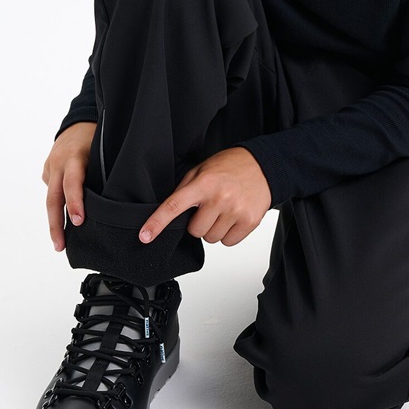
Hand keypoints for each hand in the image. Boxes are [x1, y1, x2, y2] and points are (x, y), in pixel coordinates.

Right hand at [42, 121, 96, 251]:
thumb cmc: (96, 136)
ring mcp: (50, 167)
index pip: (72, 182)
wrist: (78, 120)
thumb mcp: (103, 149)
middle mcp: (58, 162)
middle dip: (56, 223)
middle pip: (54, 197)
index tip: (79, 221)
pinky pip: (52, 191)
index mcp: (74, 156)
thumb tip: (114, 201)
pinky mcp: (47, 172)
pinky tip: (64, 222)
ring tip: (59, 243)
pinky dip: (58, 207)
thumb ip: (102, 172)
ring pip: (51, 198)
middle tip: (61, 245)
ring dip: (54, 221)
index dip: (76, 202)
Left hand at [139, 147, 271, 247]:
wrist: (264, 166)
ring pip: (211, 239)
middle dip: (199, 222)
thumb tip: (169, 213)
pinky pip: (229, 242)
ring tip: (224, 209)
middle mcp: (220, 198)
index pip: (174, 205)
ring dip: (214, 228)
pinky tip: (234, 216)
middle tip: (209, 207)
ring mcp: (236, 211)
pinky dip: (229, 233)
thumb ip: (185, 190)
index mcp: (204, 183)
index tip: (145, 236)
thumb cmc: (230, 166)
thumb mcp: (202, 170)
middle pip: (195, 231)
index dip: (157, 223)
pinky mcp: (250, 222)